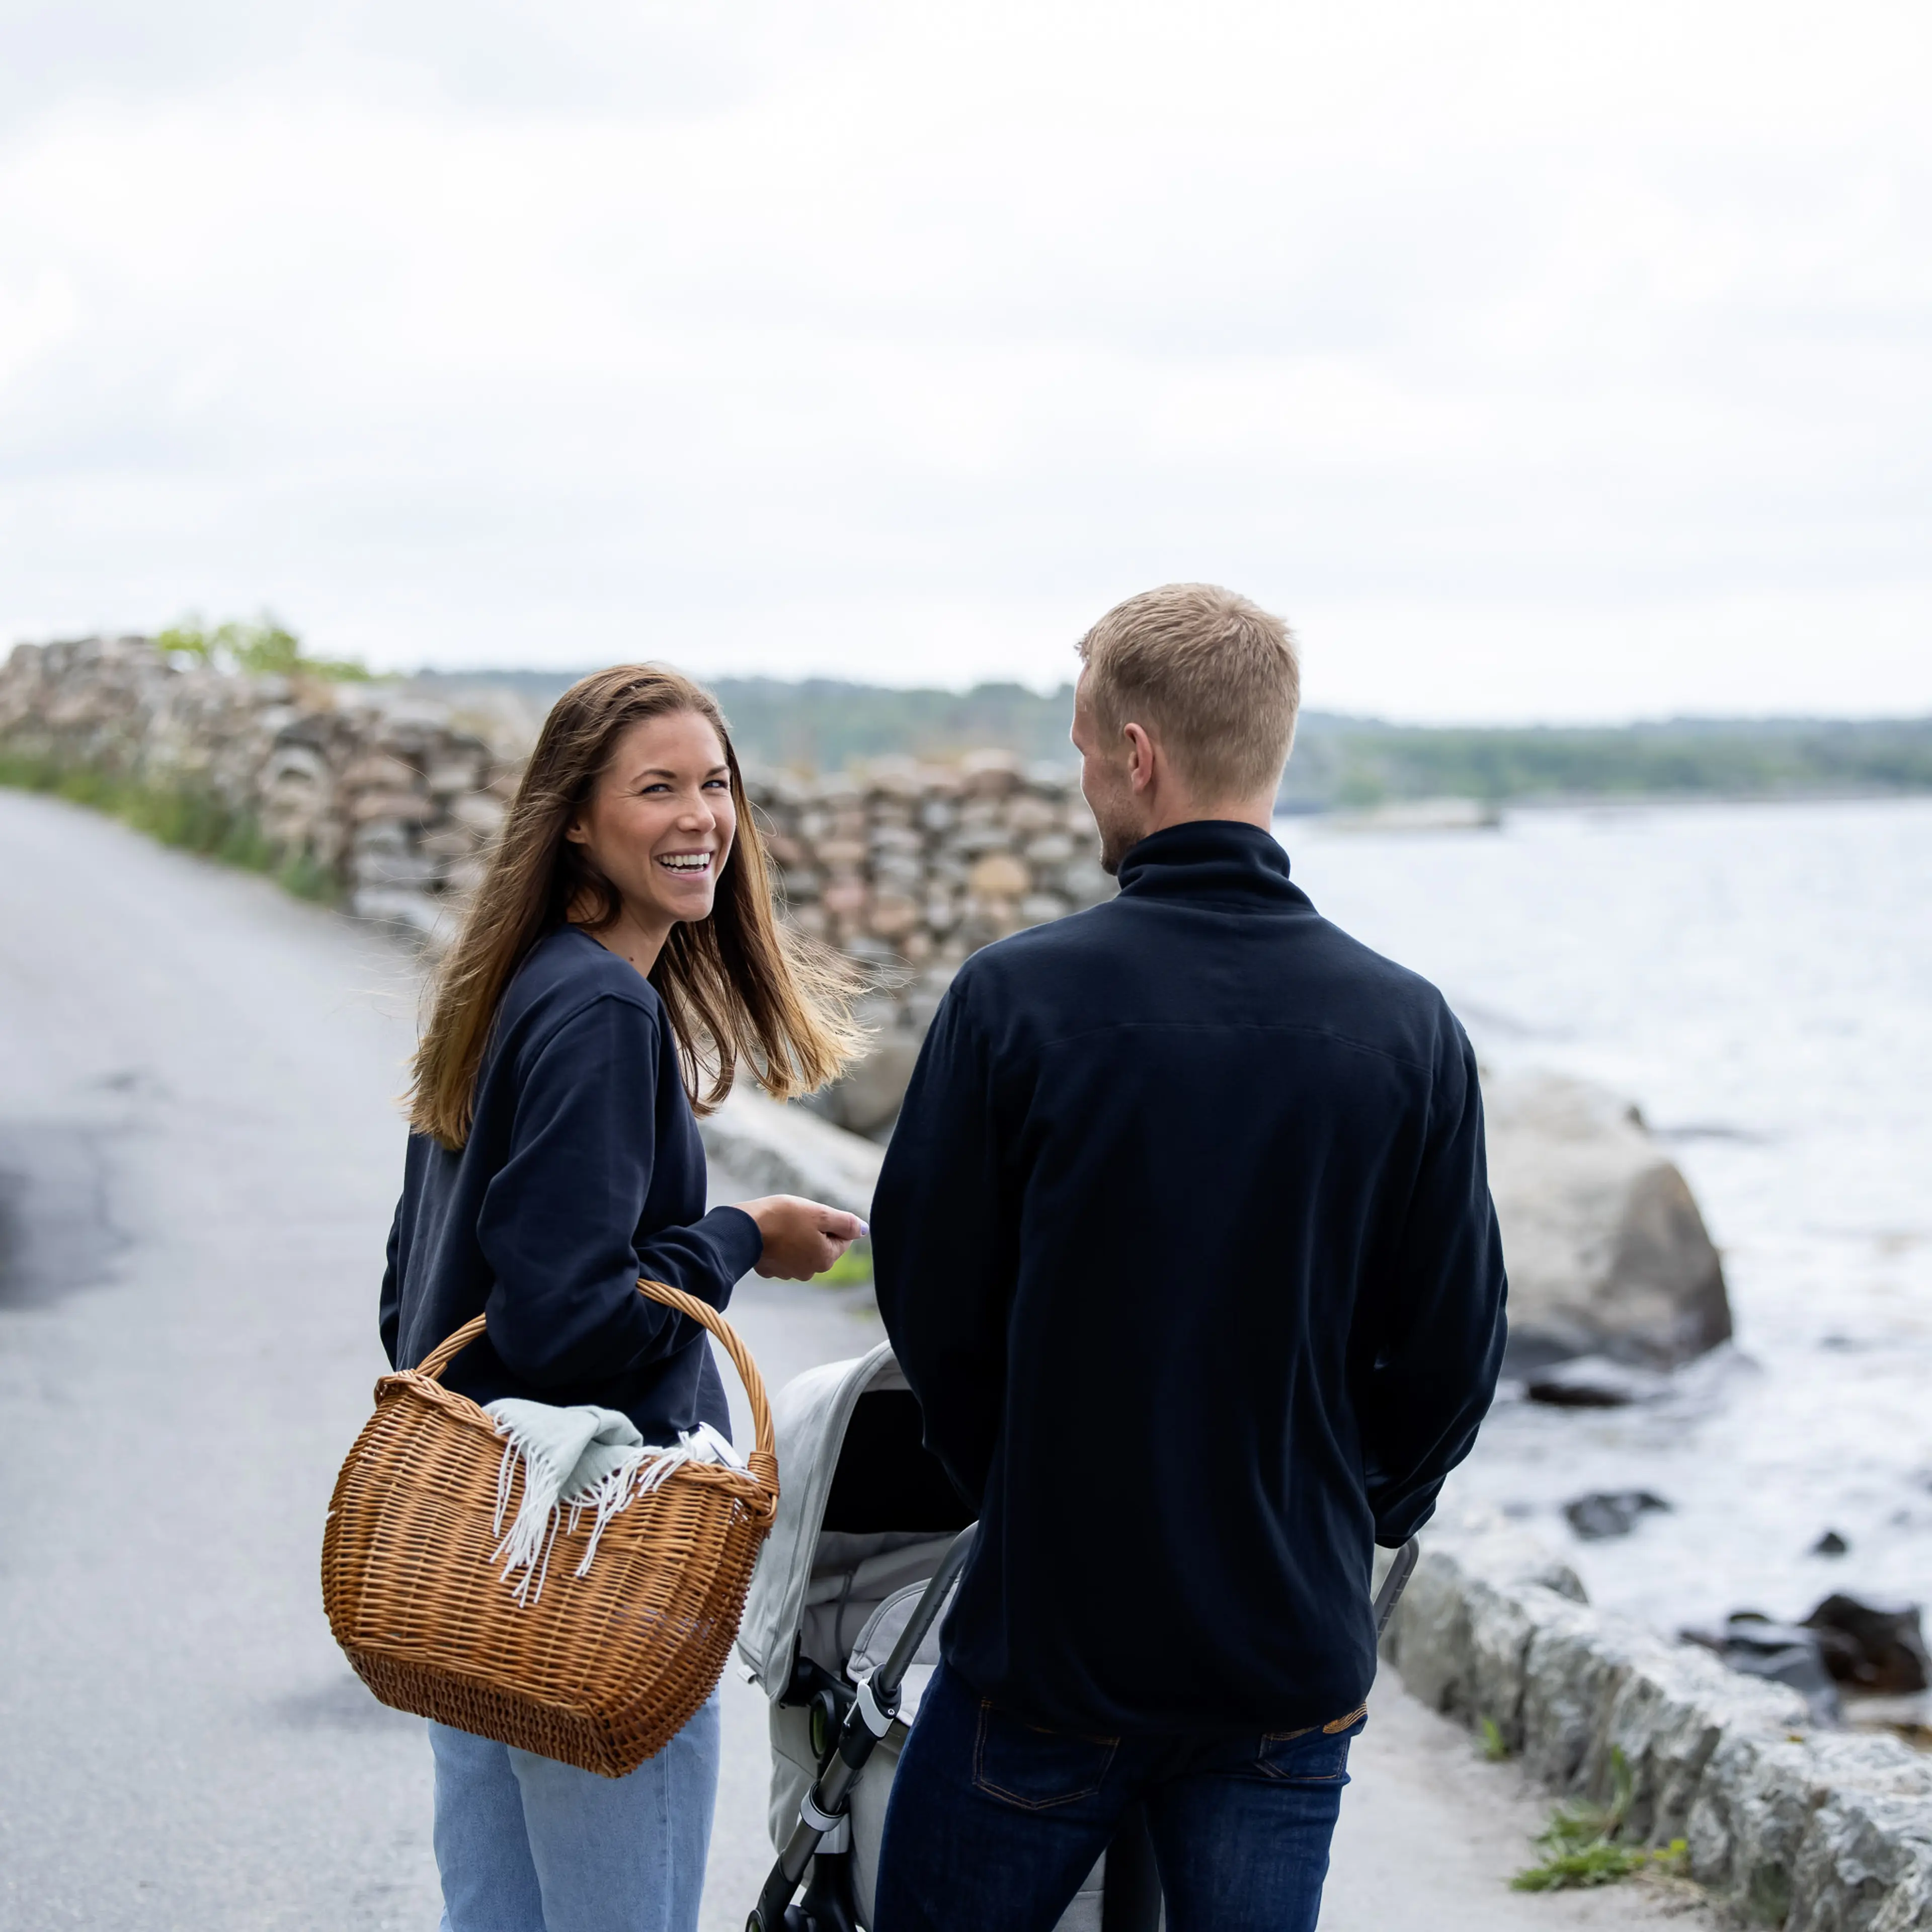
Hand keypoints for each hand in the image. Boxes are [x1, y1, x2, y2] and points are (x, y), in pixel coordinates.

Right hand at [736, 1195, 866, 1281]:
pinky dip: (780, 1245)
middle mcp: (810, 1272)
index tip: (812, 1215)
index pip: (842, 1238)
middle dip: (813, 1230)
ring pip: (802, 1249)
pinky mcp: (770, 1270)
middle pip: (822, 1245)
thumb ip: (846, 1222)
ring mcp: (788, 1273)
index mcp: (826, 1259)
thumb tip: (863, 1230)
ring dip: (797, 1237)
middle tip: (797, 1218)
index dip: (830, 1222)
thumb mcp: (821, 1213)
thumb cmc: (784, 1217)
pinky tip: (771, 1235)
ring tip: (782, 1225)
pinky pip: (783, 1254)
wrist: (744, 1229)